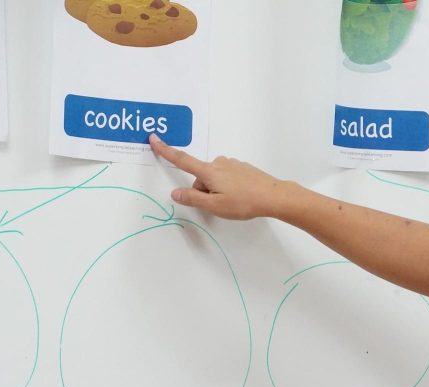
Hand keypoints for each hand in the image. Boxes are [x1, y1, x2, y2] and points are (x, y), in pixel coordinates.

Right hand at [148, 134, 286, 219]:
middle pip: (201, 177)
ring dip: (218, 190)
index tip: (154, 139)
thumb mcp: (215, 205)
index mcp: (209, 171)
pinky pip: (228, 178)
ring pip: (215, 178)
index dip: (166, 151)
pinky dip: (230, 187)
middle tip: (220, 205)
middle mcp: (219, 163)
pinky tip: (241, 196)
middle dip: (204, 191)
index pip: (182, 160)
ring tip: (234, 202)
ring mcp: (232, 164)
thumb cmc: (244, 202)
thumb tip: (175, 193)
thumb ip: (193, 199)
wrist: (274, 196)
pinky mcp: (243, 168)